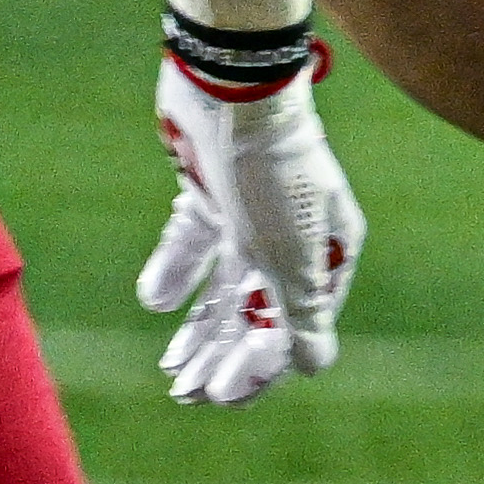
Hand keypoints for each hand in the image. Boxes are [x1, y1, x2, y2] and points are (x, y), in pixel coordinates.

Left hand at [138, 46, 360, 407]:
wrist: (231, 88)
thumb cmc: (273, 173)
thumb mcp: (290, 254)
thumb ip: (298, 313)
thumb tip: (314, 368)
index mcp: (325, 253)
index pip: (295, 327)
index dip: (259, 367)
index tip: (219, 396)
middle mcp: (292, 237)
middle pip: (259, 310)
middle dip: (224, 356)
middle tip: (186, 395)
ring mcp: (250, 213)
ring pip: (225, 284)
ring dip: (201, 327)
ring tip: (172, 370)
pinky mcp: (211, 190)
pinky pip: (194, 241)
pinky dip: (176, 270)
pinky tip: (157, 300)